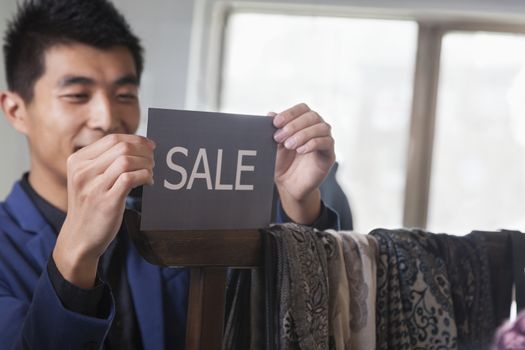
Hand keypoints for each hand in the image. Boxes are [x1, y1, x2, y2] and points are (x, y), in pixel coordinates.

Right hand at [53, 134, 154, 287]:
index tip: (150, 146)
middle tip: (153, 160)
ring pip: (126, 160)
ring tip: (151, 172)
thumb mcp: (88, 179)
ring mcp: (93, 187)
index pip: (112, 139)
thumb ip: (105, 162)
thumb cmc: (90, 206)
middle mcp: (82, 171)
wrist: (79, 238)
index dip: (136, 140)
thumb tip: (138, 145)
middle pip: (121, 147)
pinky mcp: (106, 202)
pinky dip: (145, 176)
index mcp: (77, 161)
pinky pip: (130, 178)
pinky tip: (148, 182)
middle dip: (144, 151)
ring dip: (146, 164)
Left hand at [271, 103, 334, 223]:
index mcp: (304, 122)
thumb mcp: (274, 145)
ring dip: (303, 134)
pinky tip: (300, 150)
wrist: (288, 185)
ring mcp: (325, 141)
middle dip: (294, 125)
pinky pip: (327, 143)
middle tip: (279, 137)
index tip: (275, 122)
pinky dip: (312, 144)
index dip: (290, 113)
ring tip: (289, 146)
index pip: (302, 108)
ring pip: (322, 127)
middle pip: (313, 116)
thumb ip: (274, 129)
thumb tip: (270, 113)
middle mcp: (317, 129)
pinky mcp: (329, 155)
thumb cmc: (282, 163)